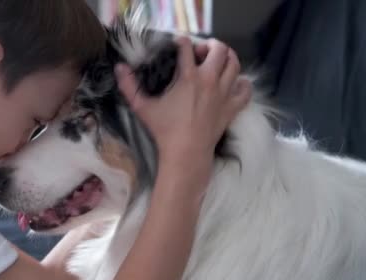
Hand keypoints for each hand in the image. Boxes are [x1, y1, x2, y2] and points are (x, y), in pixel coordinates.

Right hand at [115, 37, 251, 167]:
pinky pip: (246, 89)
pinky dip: (242, 83)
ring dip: (228, 58)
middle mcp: (210, 80)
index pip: (187, 47)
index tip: (178, 46)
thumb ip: (129, 86)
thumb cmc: (164, 130)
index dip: (181, 42)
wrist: (186, 153)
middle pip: (219, 49)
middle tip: (201, 53)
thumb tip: (119, 68)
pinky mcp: (232, 107)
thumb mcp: (142, 107)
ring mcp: (224, 93)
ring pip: (235, 64)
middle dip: (210, 45)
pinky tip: (234, 84)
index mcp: (188, 77)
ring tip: (218, 61)